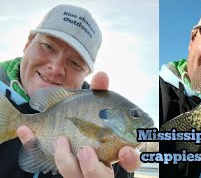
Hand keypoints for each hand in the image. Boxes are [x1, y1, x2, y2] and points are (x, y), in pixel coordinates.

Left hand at [17, 71, 140, 176]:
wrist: (69, 120)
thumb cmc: (91, 113)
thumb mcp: (96, 102)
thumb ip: (101, 92)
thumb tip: (102, 75)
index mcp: (118, 150)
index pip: (130, 162)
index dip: (130, 160)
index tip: (125, 151)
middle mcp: (100, 165)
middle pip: (102, 177)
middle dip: (94, 168)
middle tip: (85, 151)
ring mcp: (78, 168)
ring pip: (75, 176)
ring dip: (66, 160)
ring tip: (60, 140)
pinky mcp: (55, 161)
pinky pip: (45, 161)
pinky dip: (34, 144)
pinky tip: (27, 129)